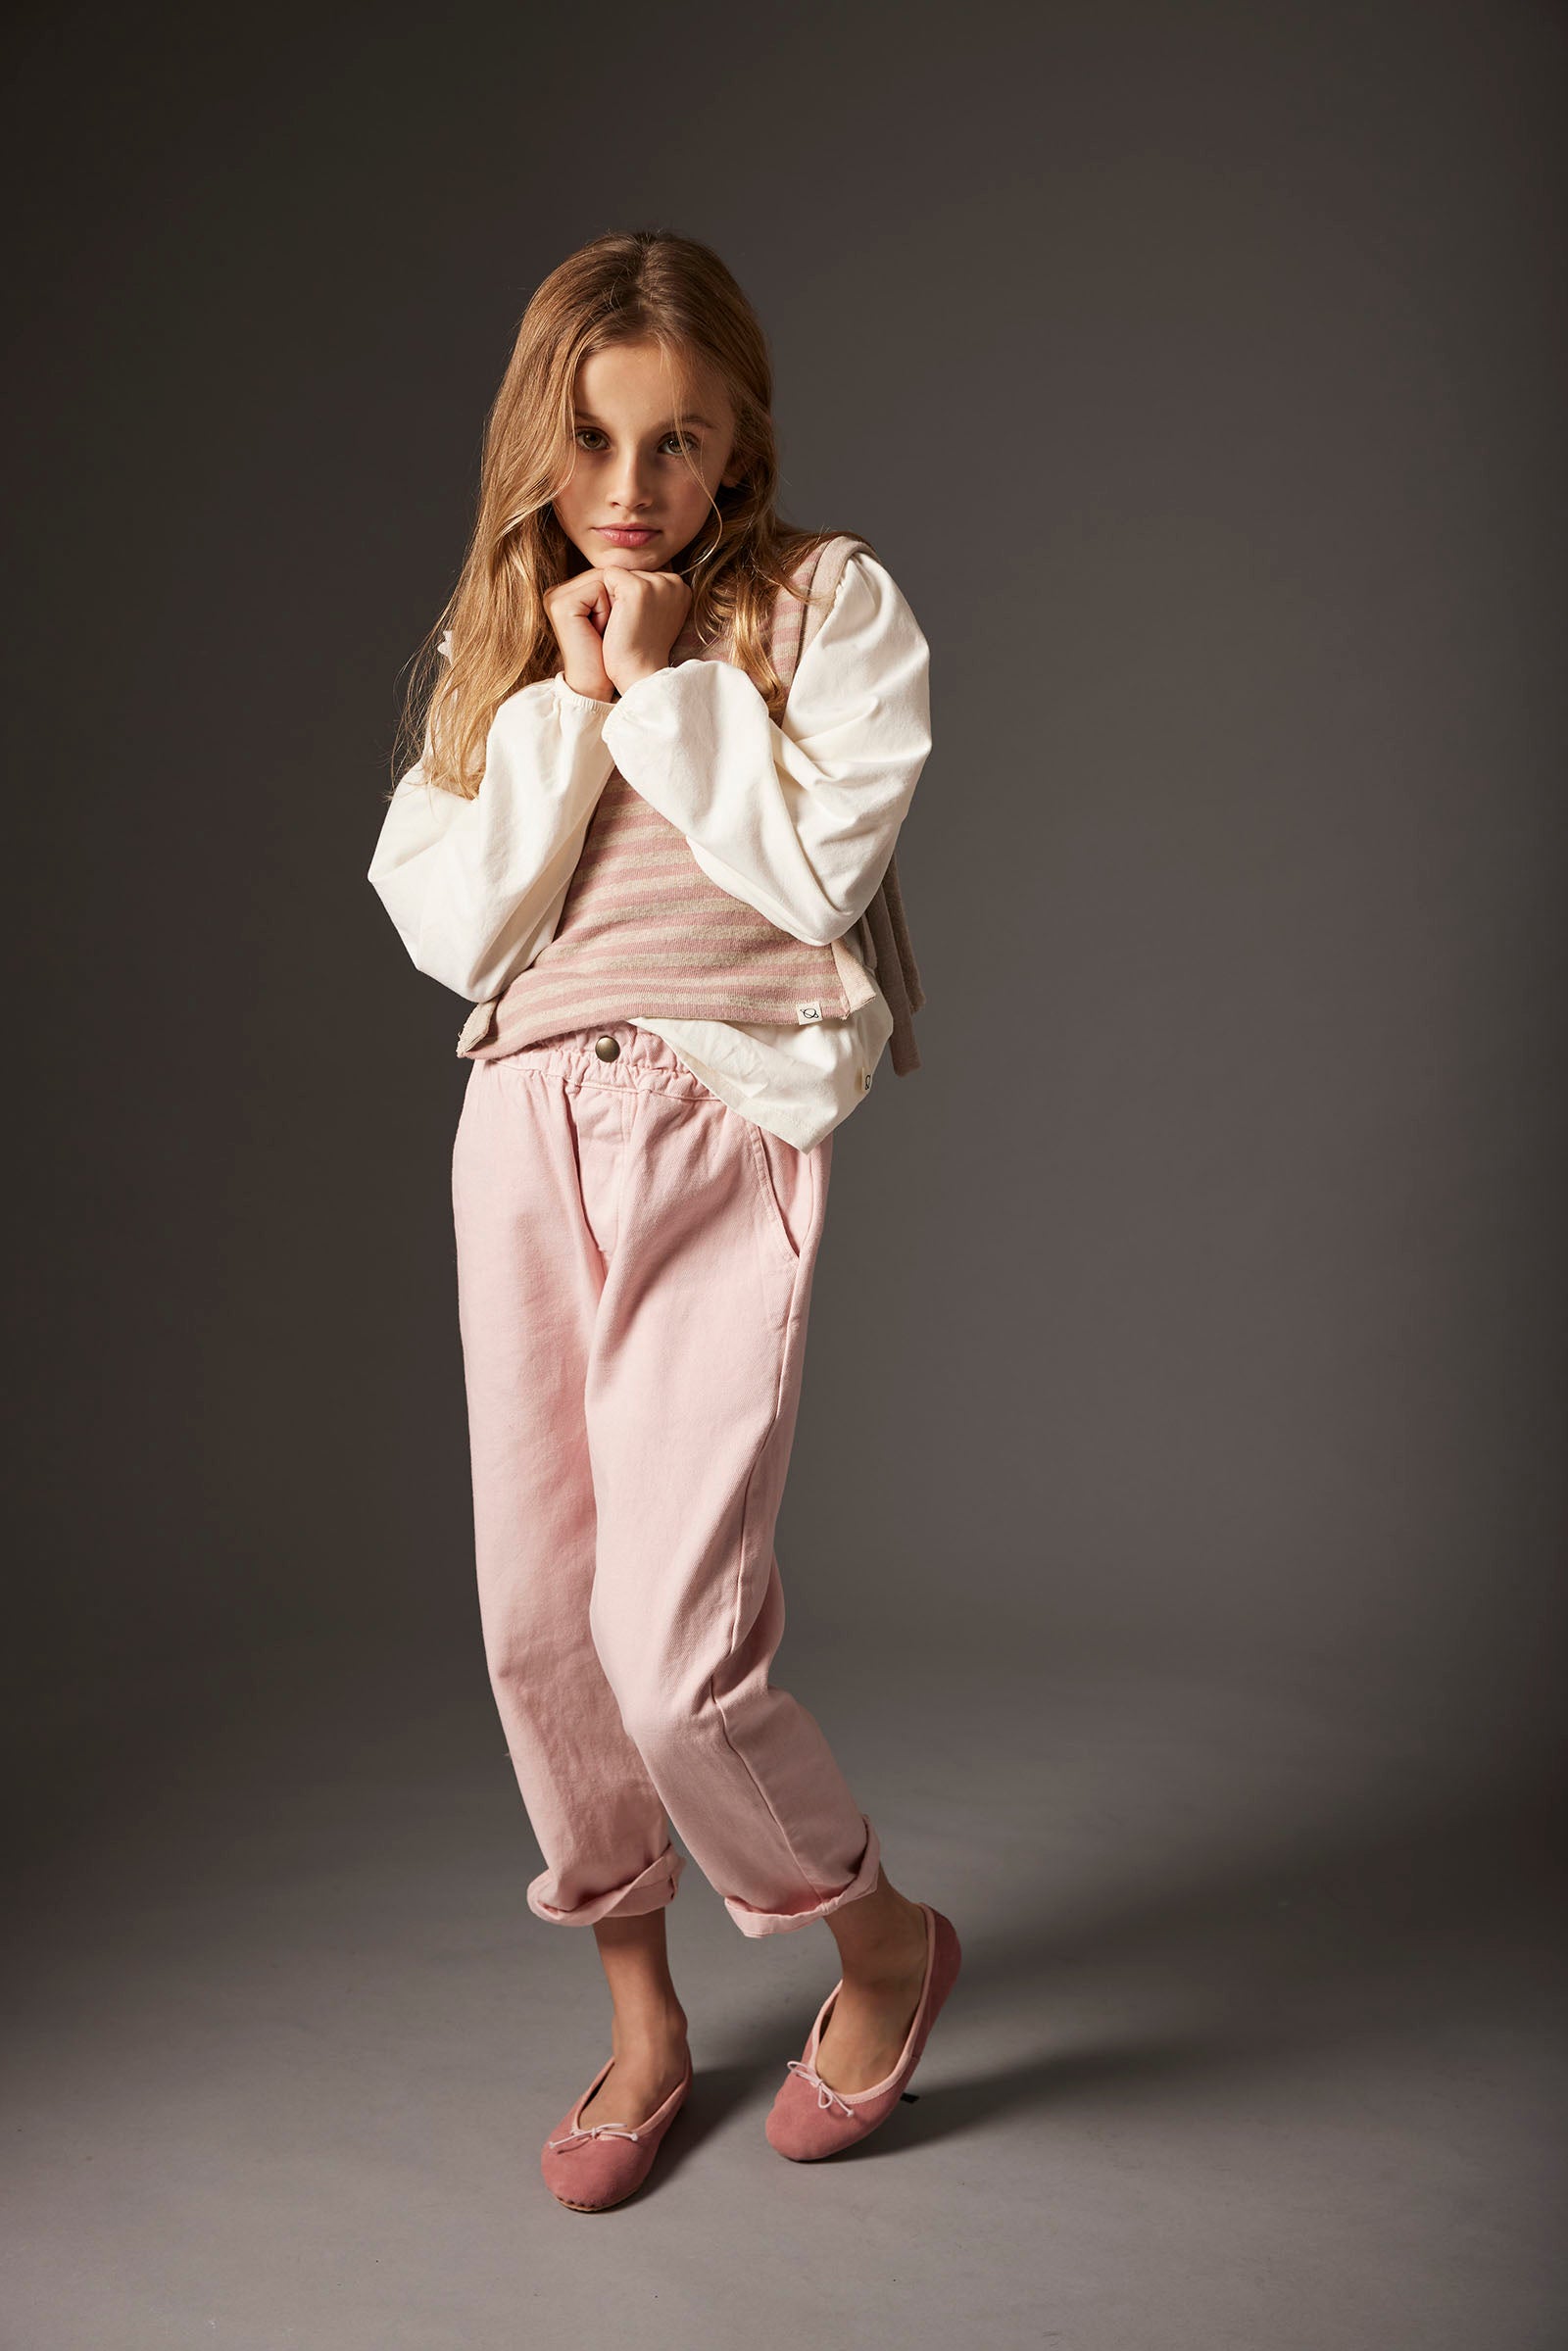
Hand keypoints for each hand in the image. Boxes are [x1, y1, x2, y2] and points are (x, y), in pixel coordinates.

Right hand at [543, 571, 616, 702]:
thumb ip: (618, 586)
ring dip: (615, 606)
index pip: (607, 573)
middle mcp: (558, 591)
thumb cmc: (612, 655)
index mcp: (569, 591)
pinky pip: (598, 589)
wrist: (599, 685)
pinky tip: (597, 631)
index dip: (622, 597)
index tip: (615, 626)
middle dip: (619, 600)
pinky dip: (606, 611)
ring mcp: (556, 596)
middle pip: (606, 573)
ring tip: (605, 631)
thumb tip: (643, 562)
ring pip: (604, 578)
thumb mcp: (617, 614)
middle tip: (612, 630)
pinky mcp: (561, 604)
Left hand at [598, 567, 691, 695]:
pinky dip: (605, 597)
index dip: (634, 597)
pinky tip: (617, 618)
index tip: (642, 622)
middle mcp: (673, 581)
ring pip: (620, 574)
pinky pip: (608, 575)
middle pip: (632, 571)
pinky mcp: (637, 589)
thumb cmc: (644, 647)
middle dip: (624, 595)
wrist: (640, 671)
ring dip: (615, 596)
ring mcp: (656, 583)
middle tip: (633, 624)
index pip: (643, 574)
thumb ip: (652, 591)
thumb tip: (632, 573)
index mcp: (680, 587)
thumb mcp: (657, 614)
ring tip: (626, 621)